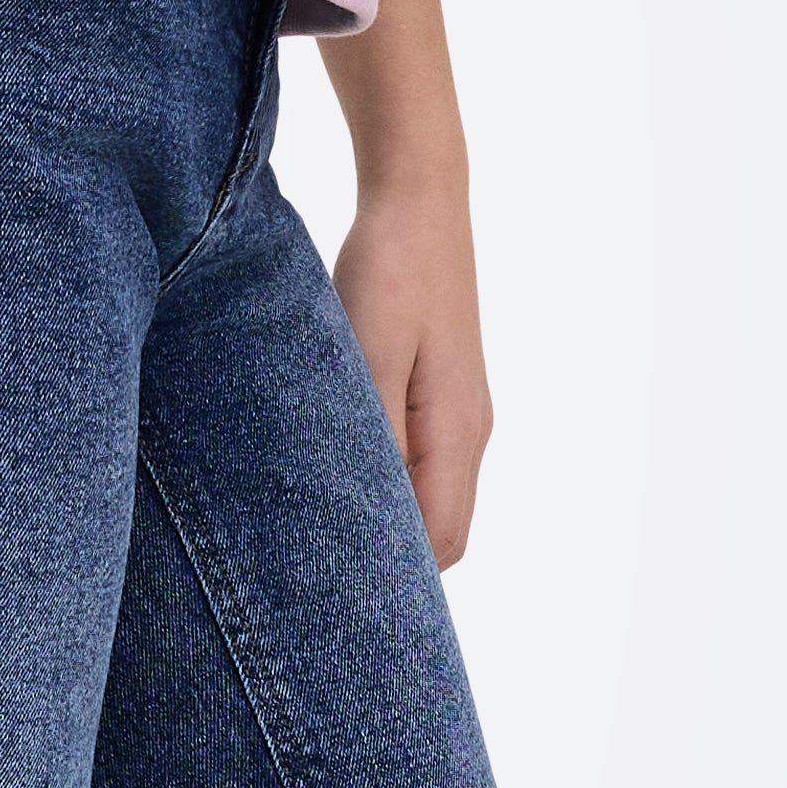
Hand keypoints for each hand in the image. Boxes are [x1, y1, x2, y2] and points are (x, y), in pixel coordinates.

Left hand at [332, 178, 492, 566]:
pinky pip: (423, 464)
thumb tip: (367, 510)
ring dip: (389, 520)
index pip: (442, 539)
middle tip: (317, 571)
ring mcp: (460, 413)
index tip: (336, 589)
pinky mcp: (441, 392)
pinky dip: (390, 484)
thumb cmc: (390, 269)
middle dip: (394, 561)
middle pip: (443, 532)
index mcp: (457, 431)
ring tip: (320, 526)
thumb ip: (372, 435)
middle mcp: (469, 431)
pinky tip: (340, 473)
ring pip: (433, 499)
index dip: (397, 577)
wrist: (419, 198)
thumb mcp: (367, 351)